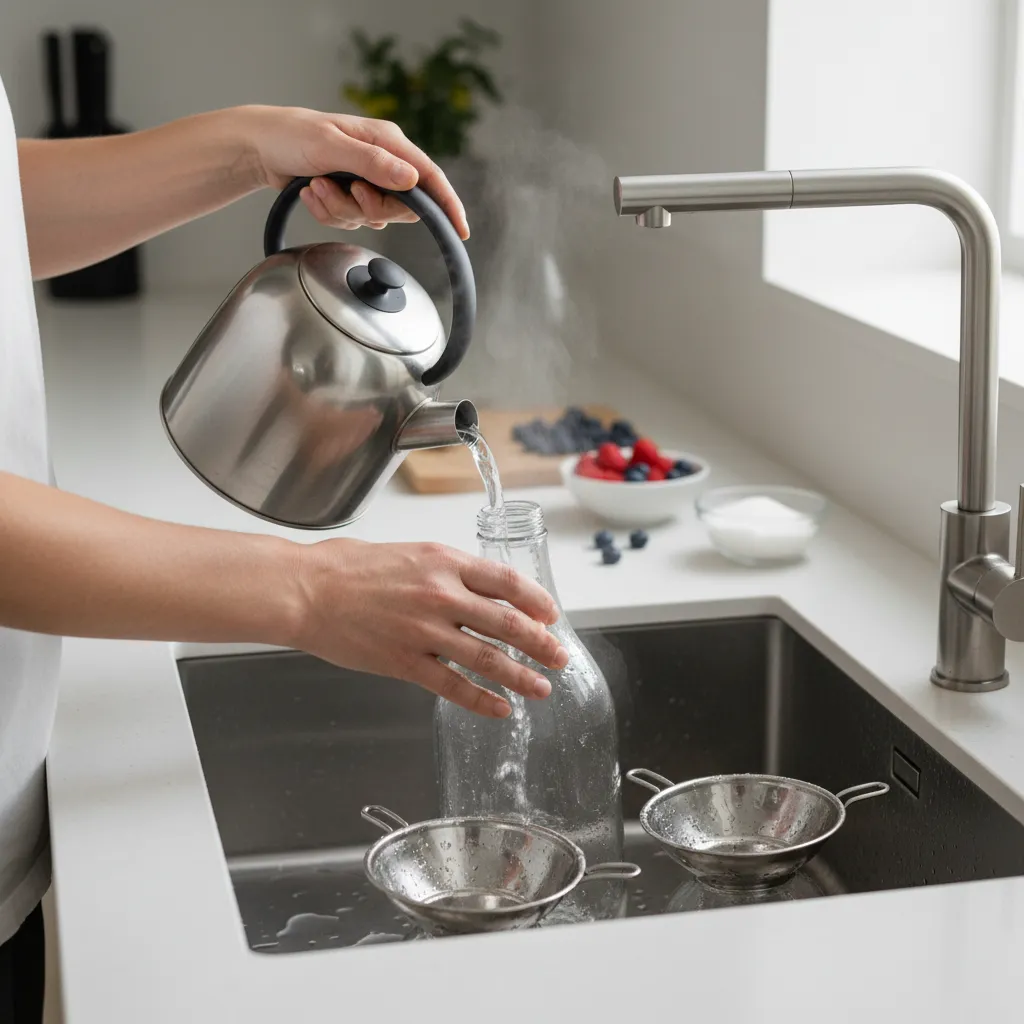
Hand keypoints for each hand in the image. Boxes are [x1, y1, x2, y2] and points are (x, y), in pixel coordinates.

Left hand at [234, 105, 469, 237]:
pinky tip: (312, 193)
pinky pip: (350, 221)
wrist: (261, 147)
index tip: (460, 229)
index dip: (447, 204)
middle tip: (347, 191)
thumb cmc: (292, 135)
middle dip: (370, 207)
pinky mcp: (350, 197)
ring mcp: (366, 182)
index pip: (429, 176)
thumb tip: (411, 180)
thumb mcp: (331, 145)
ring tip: (316, 185)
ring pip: (372, 218)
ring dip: (340, 208)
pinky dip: (328, 212)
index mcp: (387, 142)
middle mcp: (382, 163)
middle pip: (400, 207)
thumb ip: (372, 163)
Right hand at [295, 539, 567, 716]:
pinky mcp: (404, 663)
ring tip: (541, 689)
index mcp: (444, 562)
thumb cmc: (350, 568)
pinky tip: (500, 709)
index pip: (507, 582)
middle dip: (541, 644)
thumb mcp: (410, 554)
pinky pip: (453, 686)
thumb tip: (481, 590)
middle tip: (559, 657)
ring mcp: (424, 632)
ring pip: (487, 659)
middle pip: (508, 623)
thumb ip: (447, 572)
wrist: (306, 590)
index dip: (537, 601)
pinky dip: (481, 700)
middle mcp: (441, 595)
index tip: (552, 615)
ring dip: (520, 677)